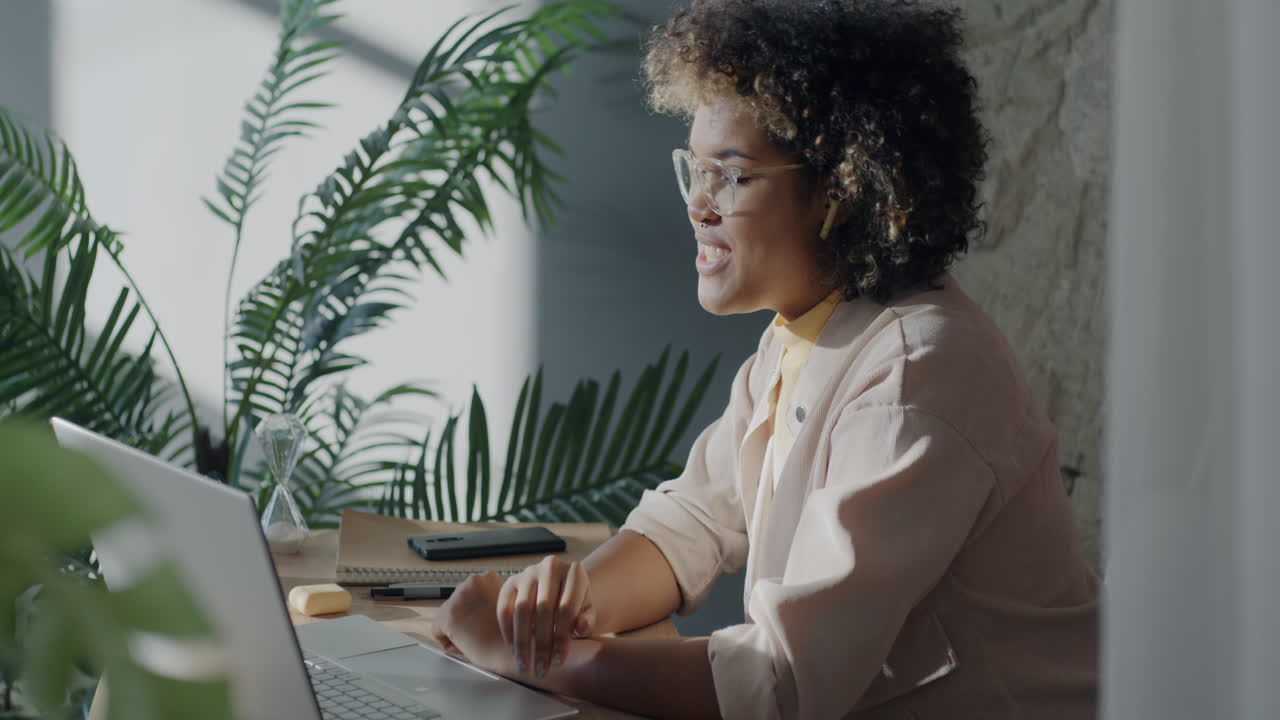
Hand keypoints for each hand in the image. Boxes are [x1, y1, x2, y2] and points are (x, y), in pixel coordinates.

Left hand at [429, 572, 516, 676]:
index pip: (470, 594)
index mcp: (489, 577)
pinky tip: (468, 645)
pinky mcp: (448, 616)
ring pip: (447, 617)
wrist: (520, 652)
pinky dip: (448, 642)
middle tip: (482, 633)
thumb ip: (492, 599)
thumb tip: (476, 606)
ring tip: (477, 639)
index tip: (488, 623)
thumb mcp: (508, 606)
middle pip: (457, 604)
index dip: (477, 613)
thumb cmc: (517, 635)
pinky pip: (437, 632)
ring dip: (458, 629)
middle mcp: (472, 582)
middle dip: (466, 619)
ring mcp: (459, 598)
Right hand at [497, 556, 594, 677]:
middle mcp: (550, 567)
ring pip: (521, 609)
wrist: (560, 588)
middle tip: (541, 669)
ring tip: (525, 666)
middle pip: (543, 609)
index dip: (562, 638)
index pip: (567, 608)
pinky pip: (504, 608)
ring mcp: (528, 572)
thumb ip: (587, 619)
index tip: (559, 662)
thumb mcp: (588, 611)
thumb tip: (581, 627)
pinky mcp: (510, 581)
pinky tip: (514, 651)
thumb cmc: (577, 604)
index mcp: (575, 573)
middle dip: (541, 644)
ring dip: (522, 641)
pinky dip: (508, 632)